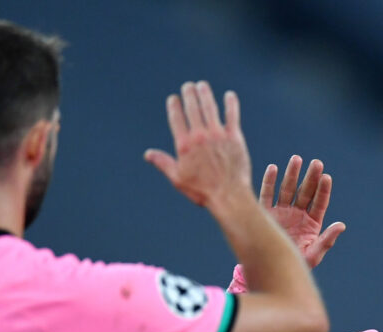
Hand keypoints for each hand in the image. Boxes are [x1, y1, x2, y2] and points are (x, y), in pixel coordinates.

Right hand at [145, 81, 251, 212]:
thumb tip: (148, 154)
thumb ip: (163, 163)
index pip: (177, 118)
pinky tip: (229, 96)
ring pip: (210, 107)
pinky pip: (232, 115)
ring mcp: (218, 134)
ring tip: (202, 85)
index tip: (173, 99)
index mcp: (185, 145)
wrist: (228, 195)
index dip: (174, 106)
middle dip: (189, 94)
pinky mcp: (234, 137)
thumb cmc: (202, 191)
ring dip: (205, 94)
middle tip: (188, 86)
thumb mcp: (178, 179)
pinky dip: (230, 104)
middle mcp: (200, 136)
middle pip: (192, 108)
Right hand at [259, 155, 345, 267]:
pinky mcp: (266, 213)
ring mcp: (282, 212)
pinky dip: (269, 182)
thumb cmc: (295, 264)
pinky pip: (267, 195)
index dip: (323, 190)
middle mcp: (297, 214)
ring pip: (287, 189)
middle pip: (305, 191)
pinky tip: (273, 168)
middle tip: (316, 163)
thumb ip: (327, 240)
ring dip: (292, 174)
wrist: (271, 268)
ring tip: (297, 159)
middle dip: (311, 177)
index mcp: (312, 222)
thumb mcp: (314, 254)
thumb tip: (341, 225)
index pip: (319, 202)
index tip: (326, 177)